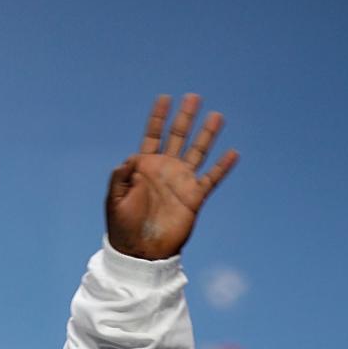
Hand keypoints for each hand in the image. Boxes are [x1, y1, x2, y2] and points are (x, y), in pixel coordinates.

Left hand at [106, 94, 237, 259]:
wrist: (141, 252)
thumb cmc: (123, 228)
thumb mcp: (115, 201)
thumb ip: (120, 178)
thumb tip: (130, 159)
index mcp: (144, 167)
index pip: (152, 135)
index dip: (158, 117)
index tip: (165, 98)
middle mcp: (165, 170)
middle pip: (178, 137)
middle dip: (185, 117)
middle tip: (194, 96)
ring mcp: (181, 182)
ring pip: (198, 152)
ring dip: (207, 134)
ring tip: (217, 115)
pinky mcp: (194, 197)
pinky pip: (211, 178)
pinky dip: (222, 167)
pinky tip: (232, 153)